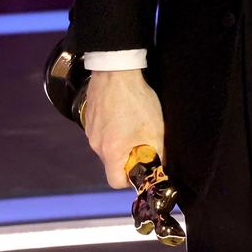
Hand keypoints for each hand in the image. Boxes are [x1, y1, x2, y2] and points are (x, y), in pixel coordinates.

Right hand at [84, 69, 164, 188]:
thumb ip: (158, 152)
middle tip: (143, 141)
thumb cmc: (136, 100)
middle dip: (128, 157)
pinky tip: (123, 112)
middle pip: (112, 163)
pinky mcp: (89, 117)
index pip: (116, 182)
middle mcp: (96, 145)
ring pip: (107, 146)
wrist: (115, 69)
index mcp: (111, 152)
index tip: (142, 166)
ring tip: (133, 123)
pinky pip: (102, 131)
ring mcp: (90, 130)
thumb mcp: (155, 128)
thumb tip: (161, 166)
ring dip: (120, 141)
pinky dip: (113, 128)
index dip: (131, 178)